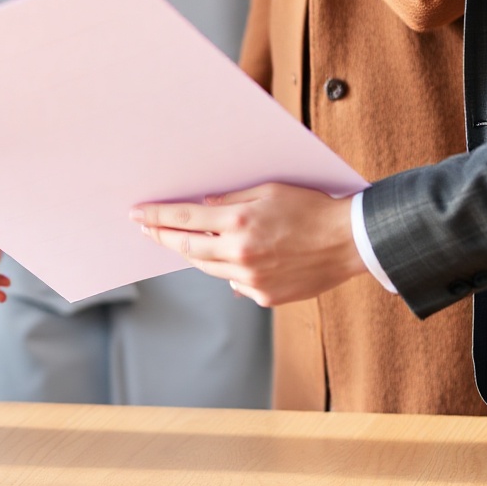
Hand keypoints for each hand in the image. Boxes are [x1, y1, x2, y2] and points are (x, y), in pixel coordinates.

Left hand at [130, 182, 362, 306]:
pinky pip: (236, 283)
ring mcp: (253, 279)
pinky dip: (228, 270)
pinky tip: (228, 260)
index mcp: (240, 222)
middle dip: (163, 238)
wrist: (349, 241)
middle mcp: (241, 254)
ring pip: (209, 268)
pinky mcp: (266, 295)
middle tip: (146, 231)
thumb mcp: (269, 190)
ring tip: (181, 243)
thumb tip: (205, 204)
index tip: (137, 214)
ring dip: (193, 255)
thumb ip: (232, 198)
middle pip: (188, 249)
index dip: (157, 217)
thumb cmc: (312, 208)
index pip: (185, 219)